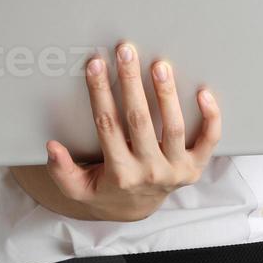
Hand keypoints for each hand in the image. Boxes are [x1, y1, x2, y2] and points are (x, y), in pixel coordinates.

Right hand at [43, 41, 222, 221]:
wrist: (136, 210)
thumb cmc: (105, 189)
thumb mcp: (77, 189)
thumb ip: (62, 171)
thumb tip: (52, 147)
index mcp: (119, 173)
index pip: (106, 126)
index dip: (99, 93)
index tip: (95, 64)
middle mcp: (149, 171)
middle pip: (139, 121)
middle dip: (130, 83)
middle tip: (126, 52)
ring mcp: (176, 170)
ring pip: (173, 128)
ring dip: (167, 94)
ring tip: (160, 66)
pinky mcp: (195, 167)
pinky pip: (208, 141)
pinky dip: (210, 117)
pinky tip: (203, 92)